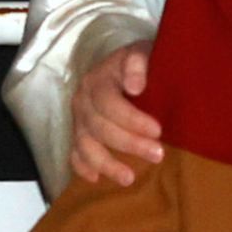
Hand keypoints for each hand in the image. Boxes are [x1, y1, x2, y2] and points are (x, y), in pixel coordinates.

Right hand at [68, 44, 165, 186]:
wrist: (124, 67)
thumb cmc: (138, 64)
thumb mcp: (142, 52)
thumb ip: (138, 62)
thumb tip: (135, 86)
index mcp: (97, 80)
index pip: (109, 102)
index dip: (132, 119)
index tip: (157, 130)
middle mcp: (82, 100)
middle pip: (99, 127)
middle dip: (128, 143)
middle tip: (158, 154)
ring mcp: (78, 119)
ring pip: (84, 145)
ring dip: (106, 163)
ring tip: (129, 178)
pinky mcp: (78, 134)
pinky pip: (74, 154)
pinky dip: (82, 167)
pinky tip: (96, 179)